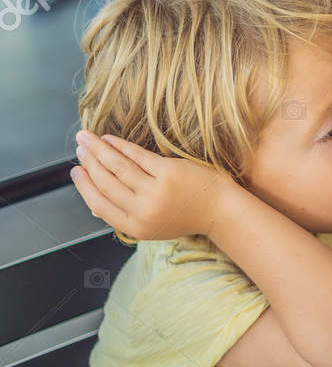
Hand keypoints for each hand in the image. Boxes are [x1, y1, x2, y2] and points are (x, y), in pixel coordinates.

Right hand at [70, 130, 226, 239]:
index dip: (84, 186)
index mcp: (135, 227)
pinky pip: (137, 156)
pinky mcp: (168, 173)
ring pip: (118, 167)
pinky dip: (121, 145)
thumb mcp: (152, 226)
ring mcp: (155, 191)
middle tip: (80, 148)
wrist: (220, 211)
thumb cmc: (186, 215)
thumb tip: (94, 208)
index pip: (98, 204)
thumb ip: (125, 217)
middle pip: (105, 182)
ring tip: (87, 139)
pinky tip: (110, 139)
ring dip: (99, 150)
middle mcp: (143, 211)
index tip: (75, 171)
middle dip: (88, 162)